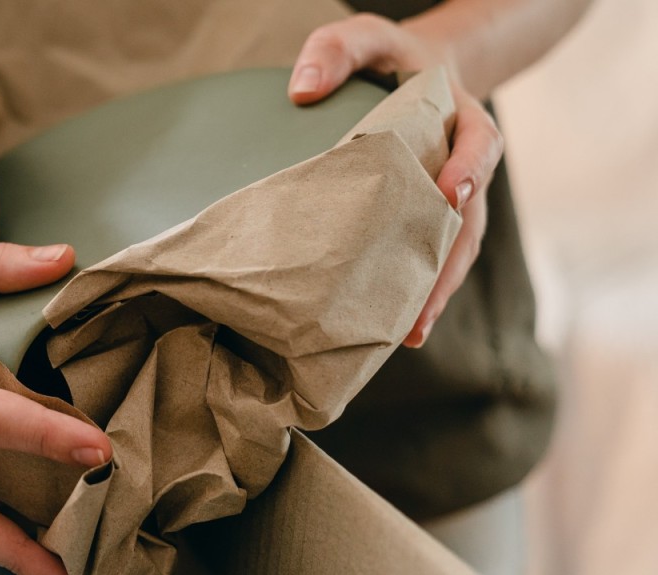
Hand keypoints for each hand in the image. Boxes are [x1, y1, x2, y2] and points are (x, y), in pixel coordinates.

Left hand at [288, 13, 501, 347]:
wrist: (414, 71)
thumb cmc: (389, 57)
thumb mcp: (367, 37)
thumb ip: (338, 50)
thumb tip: (301, 90)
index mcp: (462, 121)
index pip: (478, 148)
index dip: (468, 171)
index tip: (450, 195)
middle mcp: (465, 168)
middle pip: (469, 223)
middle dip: (447, 267)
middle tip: (421, 309)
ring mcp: (450, 199)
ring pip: (453, 250)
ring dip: (433, 292)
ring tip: (408, 333)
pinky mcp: (426, 218)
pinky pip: (428, 256)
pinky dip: (414, 289)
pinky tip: (390, 325)